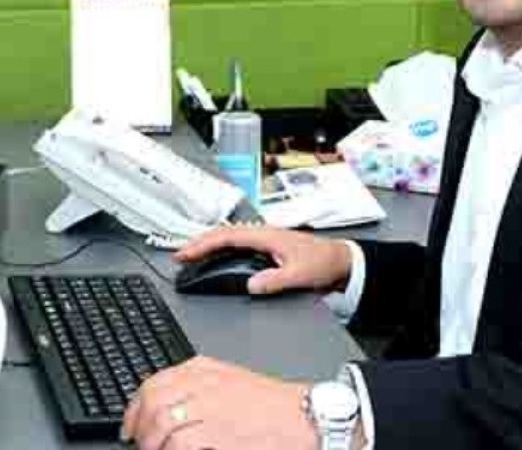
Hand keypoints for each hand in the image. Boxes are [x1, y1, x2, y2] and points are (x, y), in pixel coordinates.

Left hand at [121, 356, 315, 449]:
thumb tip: (165, 407)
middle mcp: (203, 384)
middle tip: (139, 444)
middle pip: (152, 401)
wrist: (304, 418)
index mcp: (204, 370)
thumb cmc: (272, 406)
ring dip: (152, 444)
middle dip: (138, 427)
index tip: (130, 426)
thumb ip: (197, 386)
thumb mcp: (230, 382)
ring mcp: (210, 407)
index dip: (134, 409)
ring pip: (161, 423)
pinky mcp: (217, 433)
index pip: (154, 383)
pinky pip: (178, 443)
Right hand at [176, 225, 352, 294]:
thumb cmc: (324, 262)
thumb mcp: (300, 275)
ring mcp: (265, 241)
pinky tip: (216, 260)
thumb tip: (252, 285)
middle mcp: (264, 235)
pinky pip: (238, 246)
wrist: (342, 262)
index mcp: (267, 236)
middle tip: (179, 257)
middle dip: (199, 244)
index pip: (227, 236)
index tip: (186, 253)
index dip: (203, 244)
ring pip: (229, 239)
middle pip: (223, 235)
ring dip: (209, 246)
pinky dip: (222, 251)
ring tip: (191, 258)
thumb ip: (275, 281)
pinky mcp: (268, 250)